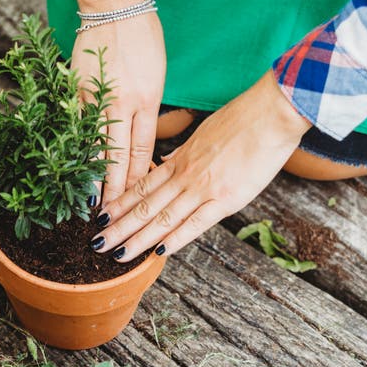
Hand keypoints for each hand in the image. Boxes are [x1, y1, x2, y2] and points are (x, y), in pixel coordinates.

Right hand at [72, 0, 165, 205]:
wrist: (115, 5)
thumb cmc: (143, 35)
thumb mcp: (157, 74)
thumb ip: (148, 106)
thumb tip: (142, 136)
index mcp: (147, 98)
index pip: (142, 148)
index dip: (138, 177)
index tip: (135, 200)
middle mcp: (121, 101)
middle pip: (117, 154)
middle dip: (114, 188)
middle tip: (109, 216)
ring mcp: (96, 95)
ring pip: (93, 143)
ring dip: (91, 175)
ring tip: (89, 202)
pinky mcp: (76, 86)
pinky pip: (76, 123)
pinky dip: (75, 146)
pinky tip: (71, 165)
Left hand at [92, 71, 311, 260]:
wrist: (271, 113)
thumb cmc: (244, 120)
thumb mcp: (204, 133)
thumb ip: (183, 153)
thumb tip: (165, 163)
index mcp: (181, 160)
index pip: (141, 186)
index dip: (119, 203)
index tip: (100, 216)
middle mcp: (186, 175)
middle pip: (143, 205)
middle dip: (118, 226)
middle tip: (95, 243)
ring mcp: (204, 187)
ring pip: (162, 217)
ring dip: (137, 238)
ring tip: (115, 253)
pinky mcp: (226, 198)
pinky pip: (195, 223)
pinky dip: (175, 239)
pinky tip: (157, 253)